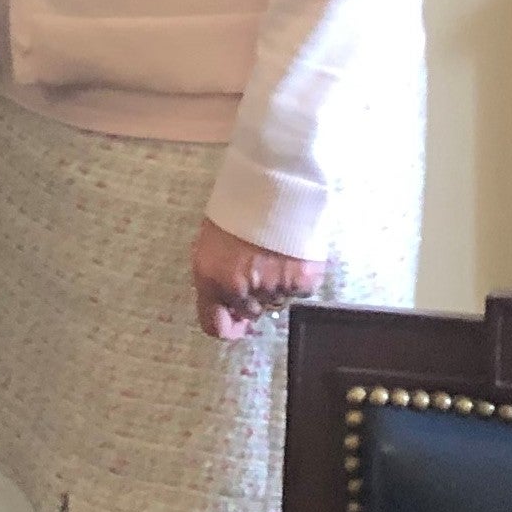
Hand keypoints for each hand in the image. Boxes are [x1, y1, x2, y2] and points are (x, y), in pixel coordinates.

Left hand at [190, 218, 325, 342]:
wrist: (273, 185)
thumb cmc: (238, 208)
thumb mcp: (211, 242)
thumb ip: (215, 280)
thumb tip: (229, 313)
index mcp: (210, 277)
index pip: (213, 325)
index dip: (227, 327)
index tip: (235, 325)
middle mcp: (239, 288)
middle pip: (249, 311)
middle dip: (253, 298)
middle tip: (258, 267)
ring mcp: (272, 287)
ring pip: (276, 301)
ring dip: (275, 286)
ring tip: (274, 253)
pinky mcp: (301, 282)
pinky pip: (299, 291)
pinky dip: (297, 278)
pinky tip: (291, 254)